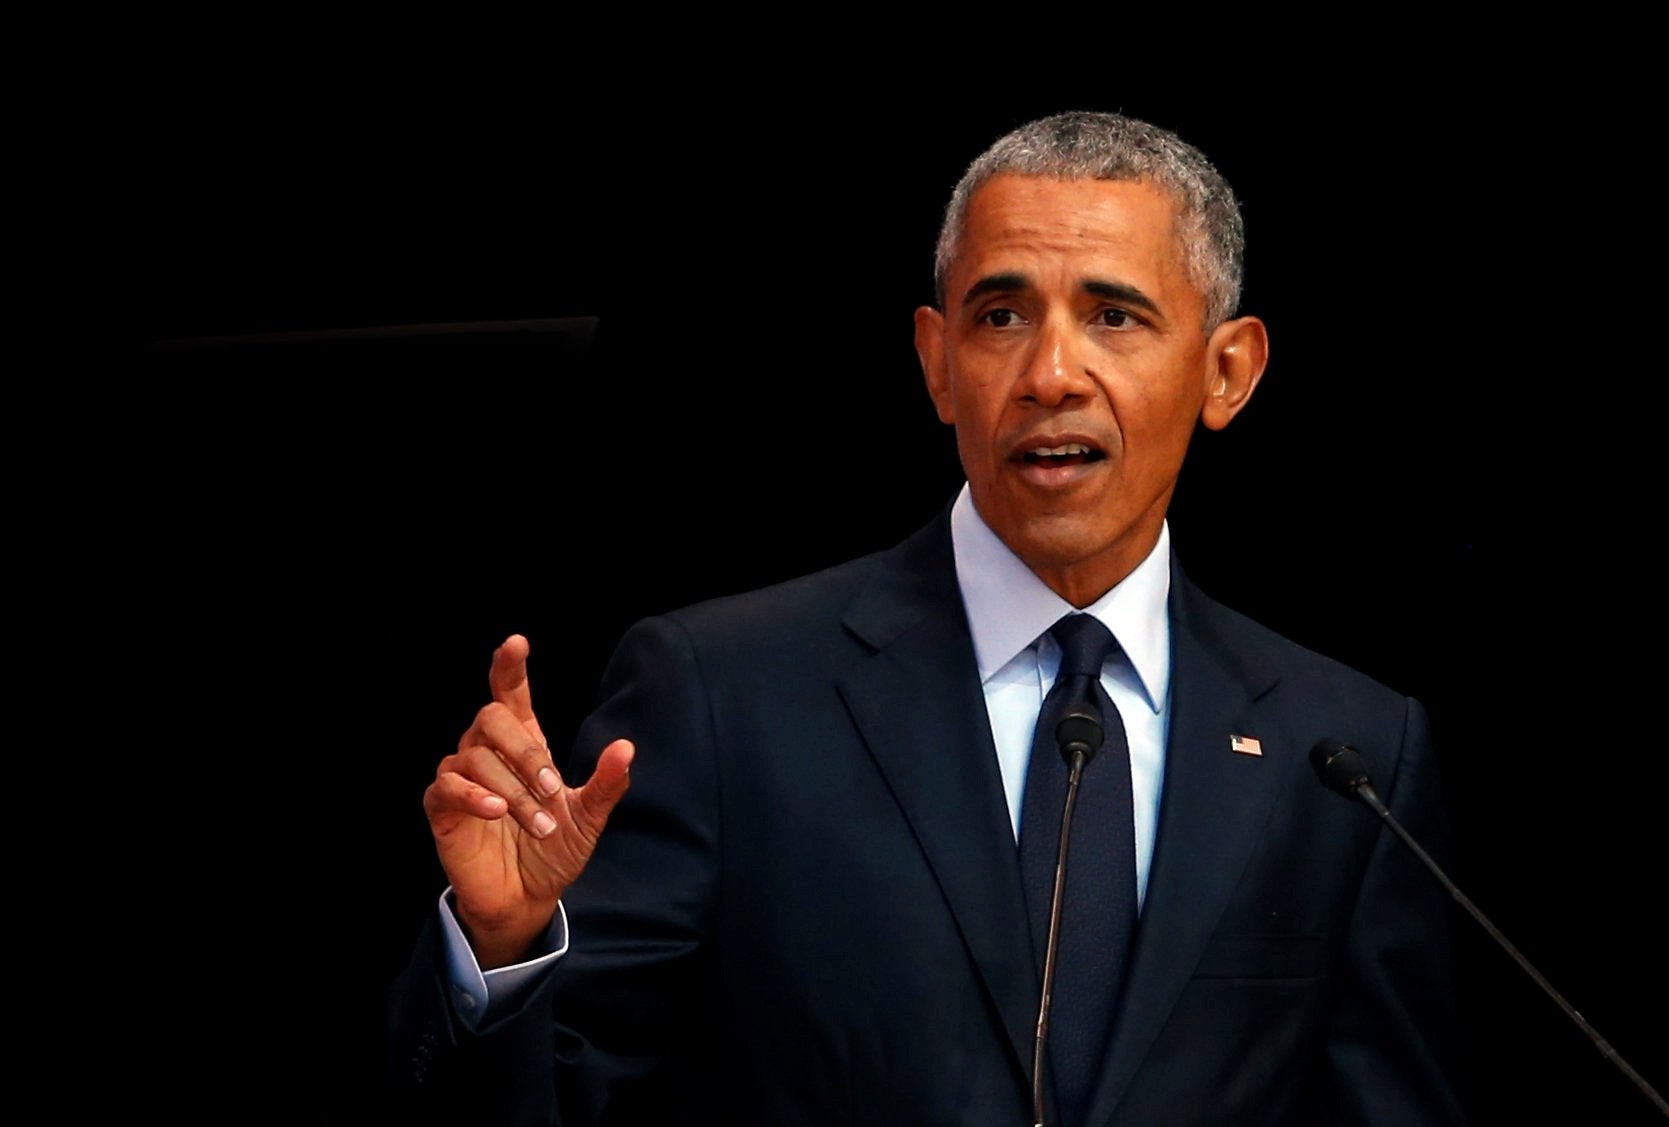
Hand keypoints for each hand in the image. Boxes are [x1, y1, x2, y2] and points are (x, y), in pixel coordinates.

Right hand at [424, 634, 633, 967]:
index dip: (509, 667)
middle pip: (491, 716)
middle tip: (551, 788)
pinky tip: (496, 811)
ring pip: (475, 756)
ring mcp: (463, 778)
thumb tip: (627, 748)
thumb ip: (606, 784)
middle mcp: (489, 753)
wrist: (529, 898)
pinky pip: (448, 786)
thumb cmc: (555, 850)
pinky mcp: (443, 808)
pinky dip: (473, 795)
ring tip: (540, 824)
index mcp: (524, 744)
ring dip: (514, 790)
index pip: (510, 693)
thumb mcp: (589, 818)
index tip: (516, 643)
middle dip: (524, 751)